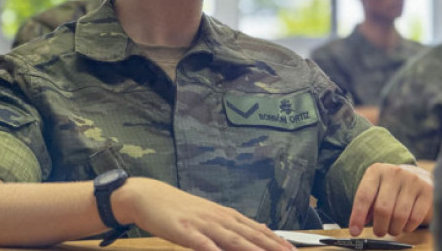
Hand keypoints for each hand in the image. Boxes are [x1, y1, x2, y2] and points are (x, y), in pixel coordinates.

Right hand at [114, 177, 295, 250]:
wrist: (150, 196)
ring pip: (232, 238)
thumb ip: (232, 224)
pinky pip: (202, 243)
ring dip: (252, 248)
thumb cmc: (180, 209)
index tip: (292, 249)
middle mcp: (218, 218)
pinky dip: (214, 250)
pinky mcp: (185, 230)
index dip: (275, 240)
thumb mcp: (210, 215)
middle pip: (250, 234)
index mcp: (225, 215)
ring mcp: (202, 224)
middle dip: (271, 245)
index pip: (256, 229)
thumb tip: (259, 227)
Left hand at [348, 164, 432, 236]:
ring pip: (399, 216)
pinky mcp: (427, 190)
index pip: (364, 196)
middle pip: (382, 209)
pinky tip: (405, 225)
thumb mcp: (375, 190)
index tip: (355, 231)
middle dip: (379, 227)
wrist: (418, 176)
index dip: (357, 216)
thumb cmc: (391, 188)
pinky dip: (408, 227)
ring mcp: (412, 180)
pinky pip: (415, 218)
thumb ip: (366, 206)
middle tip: (379, 232)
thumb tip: (357, 226)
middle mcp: (394, 172)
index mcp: (376, 171)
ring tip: (393, 229)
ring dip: (394, 229)